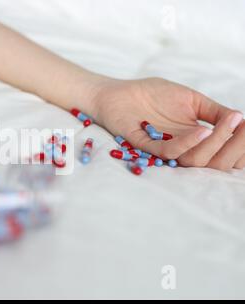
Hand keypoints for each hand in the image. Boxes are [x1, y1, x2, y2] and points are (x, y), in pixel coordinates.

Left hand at [85, 77, 244, 169]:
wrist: (119, 92)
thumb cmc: (153, 95)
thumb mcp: (191, 100)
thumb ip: (214, 111)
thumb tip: (242, 119)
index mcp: (196, 141)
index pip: (225, 154)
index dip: (241, 147)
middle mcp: (183, 149)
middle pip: (216, 163)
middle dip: (236, 147)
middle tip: (243, 127)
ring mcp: (165, 149)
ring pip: (196, 161)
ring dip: (216, 144)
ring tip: (229, 124)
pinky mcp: (145, 145)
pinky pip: (170, 152)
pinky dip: (189, 143)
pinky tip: (203, 130)